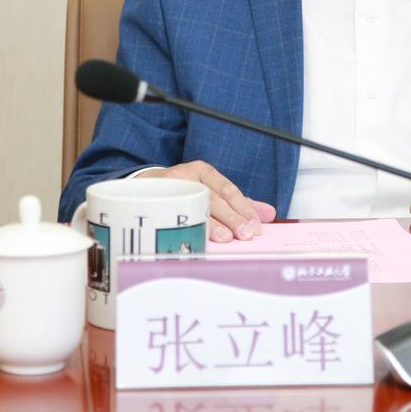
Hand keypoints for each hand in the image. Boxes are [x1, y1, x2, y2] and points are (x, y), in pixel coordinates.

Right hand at [137, 162, 275, 241]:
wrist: (142, 188)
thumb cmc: (182, 191)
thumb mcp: (211, 190)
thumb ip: (239, 203)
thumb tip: (269, 214)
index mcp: (203, 171)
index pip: (228, 189)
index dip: (243, 208)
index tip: (255, 225)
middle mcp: (186, 176)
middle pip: (214, 199)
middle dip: (232, 218)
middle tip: (246, 234)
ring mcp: (169, 189)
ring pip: (194, 208)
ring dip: (212, 225)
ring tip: (226, 238)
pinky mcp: (155, 201)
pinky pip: (174, 217)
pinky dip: (187, 230)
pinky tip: (198, 240)